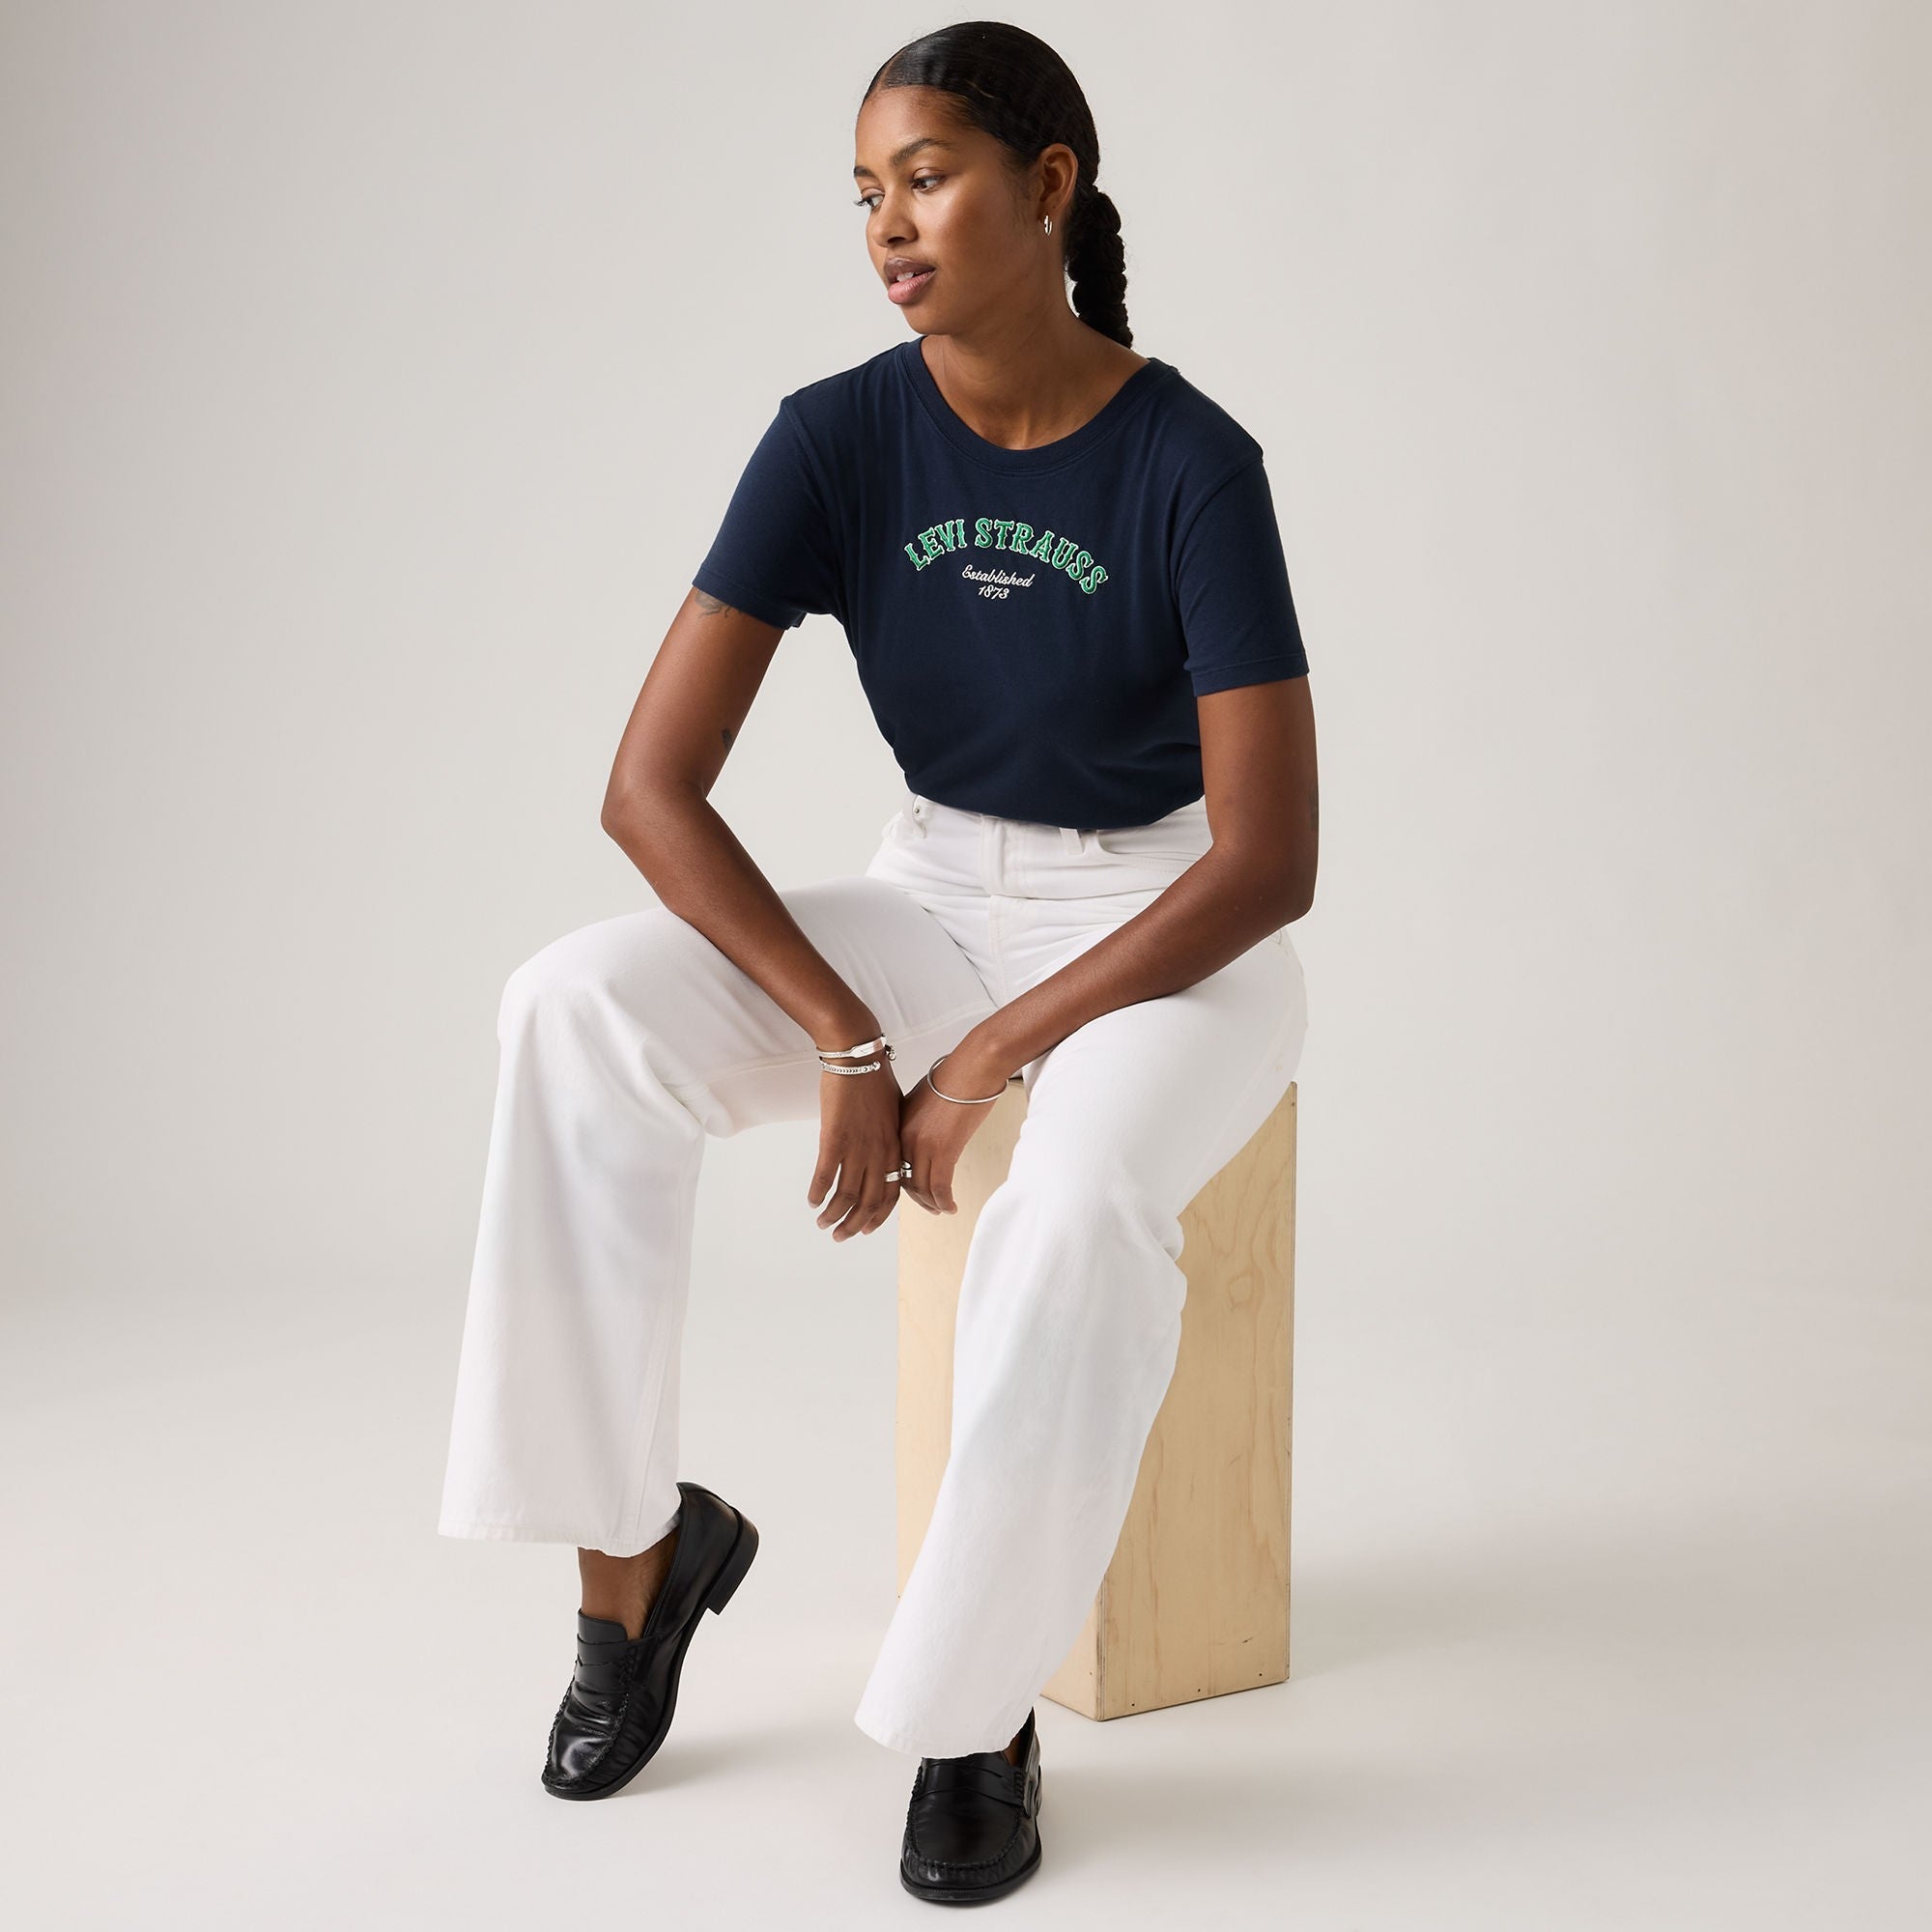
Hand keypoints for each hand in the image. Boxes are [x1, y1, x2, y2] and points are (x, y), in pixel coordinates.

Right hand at [806, 1056, 906, 1240]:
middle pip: (868, 1202)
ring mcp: (857, 1147)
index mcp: (894, 1148)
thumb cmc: (874, 1080)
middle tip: (840, 1236)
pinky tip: (811, 1200)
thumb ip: (887, 1139)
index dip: (878, 1217)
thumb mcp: (892, 1114)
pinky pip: (825, 1175)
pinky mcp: (834, 1138)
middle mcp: (879, 1153)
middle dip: (854, 1225)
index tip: (866, 1229)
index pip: (891, 1194)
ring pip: (847, 1196)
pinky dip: (818, 1193)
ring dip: (834, 1215)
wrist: (857, 1055)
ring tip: (822, 1224)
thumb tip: (882, 1155)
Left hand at [895, 1038, 1012, 1215]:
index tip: (910, 1191)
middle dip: (916, 1198)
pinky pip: (940, 1187)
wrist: (973, 1067)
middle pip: (904, 1179)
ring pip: (921, 1187)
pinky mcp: (943, 1150)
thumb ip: (917, 1121)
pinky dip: (944, 1201)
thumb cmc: (956, 1076)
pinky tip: (951, 1207)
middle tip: (928, 1206)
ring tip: (940, 1209)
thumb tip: (925, 1137)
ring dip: (931, 1203)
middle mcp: (905, 1137)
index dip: (901, 1182)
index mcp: (898, 1124)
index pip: (893, 1163)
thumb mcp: (924, 1098)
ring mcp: (922, 1145)